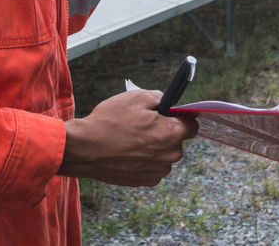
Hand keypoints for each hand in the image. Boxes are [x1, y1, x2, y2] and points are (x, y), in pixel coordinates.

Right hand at [58, 89, 198, 186]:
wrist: (85, 149)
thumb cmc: (110, 121)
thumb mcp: (136, 97)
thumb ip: (159, 98)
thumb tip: (167, 103)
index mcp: (172, 133)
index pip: (192, 124)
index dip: (181, 117)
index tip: (170, 115)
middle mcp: (170, 155)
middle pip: (177, 140)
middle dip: (165, 132)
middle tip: (144, 125)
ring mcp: (158, 170)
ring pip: (164, 154)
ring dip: (155, 147)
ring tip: (132, 139)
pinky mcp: (146, 181)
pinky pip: (153, 167)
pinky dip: (145, 160)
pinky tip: (129, 152)